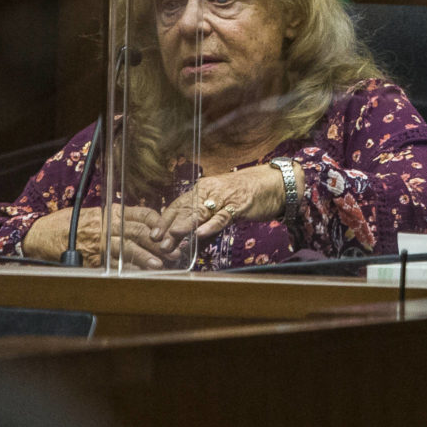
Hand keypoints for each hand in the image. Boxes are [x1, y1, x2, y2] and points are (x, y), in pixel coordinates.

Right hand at [23, 204, 171, 268]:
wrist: (41, 234)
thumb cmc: (69, 223)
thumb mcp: (95, 213)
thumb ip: (117, 218)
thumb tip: (142, 224)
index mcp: (111, 212)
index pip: (142, 213)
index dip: (158, 221)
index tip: (170, 229)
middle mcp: (108, 225)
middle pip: (139, 231)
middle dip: (159, 241)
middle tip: (174, 250)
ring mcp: (100, 242)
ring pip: (127, 248)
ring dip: (145, 256)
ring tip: (159, 264)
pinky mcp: (92, 258)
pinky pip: (113, 264)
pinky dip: (127, 269)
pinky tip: (138, 274)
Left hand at [152, 163, 304, 246]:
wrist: (273, 184)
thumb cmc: (246, 195)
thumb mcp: (221, 206)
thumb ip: (206, 220)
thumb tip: (191, 239)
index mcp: (203, 190)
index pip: (178, 204)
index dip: (165, 218)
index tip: (153, 233)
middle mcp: (209, 191)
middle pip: (185, 209)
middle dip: (170, 226)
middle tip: (158, 242)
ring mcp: (224, 197)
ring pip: (200, 212)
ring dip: (186, 226)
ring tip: (173, 237)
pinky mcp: (238, 205)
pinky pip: (222, 217)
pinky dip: (211, 225)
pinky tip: (201, 233)